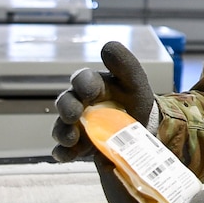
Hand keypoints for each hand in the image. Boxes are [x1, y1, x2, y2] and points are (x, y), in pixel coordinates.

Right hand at [53, 41, 158, 163]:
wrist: (142, 128)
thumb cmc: (134, 100)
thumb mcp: (135, 82)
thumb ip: (125, 64)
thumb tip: (107, 46)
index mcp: (91, 84)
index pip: (82, 79)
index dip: (83, 84)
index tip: (90, 90)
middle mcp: (78, 103)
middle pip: (65, 103)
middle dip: (67, 108)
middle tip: (74, 114)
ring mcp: (75, 126)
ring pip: (61, 128)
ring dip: (63, 133)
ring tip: (72, 139)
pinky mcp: (76, 147)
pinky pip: (64, 150)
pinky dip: (64, 153)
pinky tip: (69, 155)